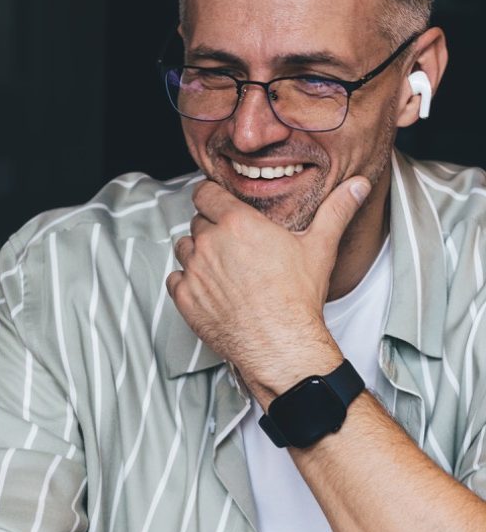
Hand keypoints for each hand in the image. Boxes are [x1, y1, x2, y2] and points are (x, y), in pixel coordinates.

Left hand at [166, 177, 369, 394]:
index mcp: (237, 224)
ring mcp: (193, 271)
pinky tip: (209, 288)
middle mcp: (210, 244)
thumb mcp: (320, 247)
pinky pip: (175, 279)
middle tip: (232, 244)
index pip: (205, 193)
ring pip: (184, 249)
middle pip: (197, 222)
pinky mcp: (184, 297)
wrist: (280, 344)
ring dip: (197, 253)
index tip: (218, 204)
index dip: (212, 197)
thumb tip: (357, 187)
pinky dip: (187, 281)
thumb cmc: (297, 298)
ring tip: (222, 267)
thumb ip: (335, 211)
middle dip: (212, 229)